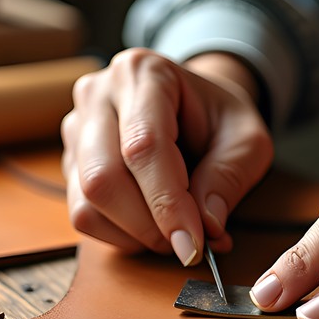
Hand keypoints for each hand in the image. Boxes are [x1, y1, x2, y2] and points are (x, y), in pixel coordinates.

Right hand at [61, 48, 272, 264]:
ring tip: (175, 232)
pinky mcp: (71, 161)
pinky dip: (120, 234)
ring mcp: (77, 127)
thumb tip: (206, 225)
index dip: (167, 203)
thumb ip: (229, 177)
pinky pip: (82, 213)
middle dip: (150, 225)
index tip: (193, 245)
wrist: (195, 107)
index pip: (143, 146)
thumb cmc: (220, 118)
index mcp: (144, 73)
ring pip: (87, 202)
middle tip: (189, 245)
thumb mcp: (247, 140)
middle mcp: (98, 94)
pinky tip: (152, 226)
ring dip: (135, 234)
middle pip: (104, 177)